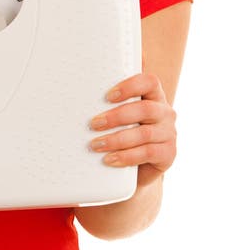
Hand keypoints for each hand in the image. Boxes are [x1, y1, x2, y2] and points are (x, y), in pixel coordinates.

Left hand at [88, 72, 176, 187]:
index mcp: (154, 95)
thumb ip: (110, 100)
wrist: (137, 168)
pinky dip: (126, 157)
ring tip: (96, 144)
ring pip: (144, 133)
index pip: (149, 82)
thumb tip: (80, 85)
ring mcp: (169, 133)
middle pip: (144, 109)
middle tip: (93, 124)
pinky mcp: (169, 154)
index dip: (130, 86)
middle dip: (116, 116)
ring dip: (117, 139)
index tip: (108, 96)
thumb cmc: (125, 132)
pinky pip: (148, 153)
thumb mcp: (120, 115)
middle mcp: (165, 112)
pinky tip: (109, 159)